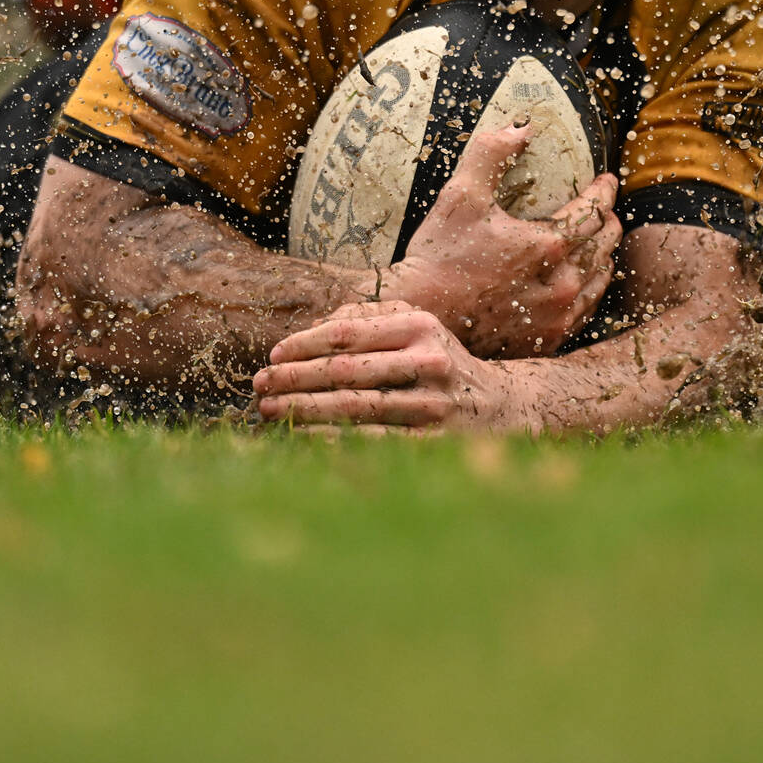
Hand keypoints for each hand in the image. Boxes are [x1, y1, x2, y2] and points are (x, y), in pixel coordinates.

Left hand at [253, 301, 523, 432]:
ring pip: (352, 408)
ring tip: (270, 412)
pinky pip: (371, 442)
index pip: (347, 333)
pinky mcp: (433, 443)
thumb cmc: (440, 363)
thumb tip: (308, 331)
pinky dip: (331, 441)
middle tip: (259, 386)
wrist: (504, 408)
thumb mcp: (416, 329)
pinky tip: (302, 437)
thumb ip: (366, 319)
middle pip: (344, 371)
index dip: (303, 345)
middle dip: (293, 379)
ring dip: (303, 411)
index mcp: (420, 327)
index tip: (272, 355)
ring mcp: (432, 405)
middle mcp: (429, 362)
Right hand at [382, 122, 619, 358]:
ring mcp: (558, 315)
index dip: (604, 190)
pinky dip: (590, 290)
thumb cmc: (439, 255)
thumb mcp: (461, 195)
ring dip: (604, 256)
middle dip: (609, 220)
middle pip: (605, 243)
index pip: (595, 209)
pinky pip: (585, 311)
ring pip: (601, 279)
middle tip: (605, 210)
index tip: (606, 180)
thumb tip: (521, 126)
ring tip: (598, 244)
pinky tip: (582, 283)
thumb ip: (492, 153)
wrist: (423, 315)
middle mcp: (563, 282)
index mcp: (549, 243)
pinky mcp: (549, 339)